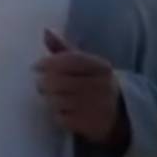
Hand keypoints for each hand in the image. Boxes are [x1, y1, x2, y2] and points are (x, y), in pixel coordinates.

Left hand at [35, 29, 123, 145]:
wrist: (120, 114)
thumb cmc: (94, 83)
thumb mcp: (85, 65)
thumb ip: (64, 50)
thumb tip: (45, 31)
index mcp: (101, 66)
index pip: (71, 60)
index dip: (50, 62)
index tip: (36, 66)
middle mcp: (102, 85)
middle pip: (61, 81)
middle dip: (45, 83)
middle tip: (40, 84)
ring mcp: (98, 106)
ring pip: (59, 100)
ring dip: (49, 99)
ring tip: (50, 97)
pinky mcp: (92, 125)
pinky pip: (62, 118)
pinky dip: (57, 115)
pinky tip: (60, 111)